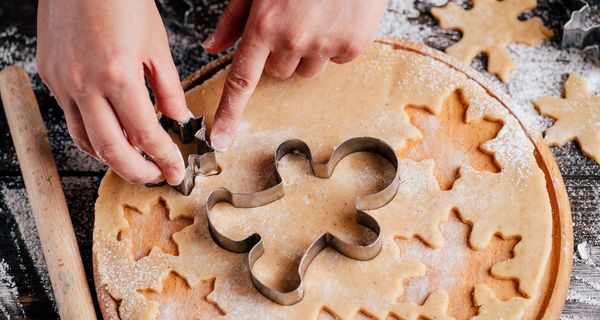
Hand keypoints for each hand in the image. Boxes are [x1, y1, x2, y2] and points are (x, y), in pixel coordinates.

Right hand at [37, 0, 190, 184]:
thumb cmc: (120, 0)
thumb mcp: (156, 44)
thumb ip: (168, 87)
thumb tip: (179, 118)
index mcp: (118, 75)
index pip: (145, 134)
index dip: (163, 158)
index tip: (175, 170)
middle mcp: (85, 84)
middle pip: (111, 150)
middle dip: (136, 172)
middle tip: (155, 176)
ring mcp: (63, 82)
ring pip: (84, 140)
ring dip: (110, 158)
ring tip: (134, 160)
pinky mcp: (50, 76)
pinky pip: (71, 118)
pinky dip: (92, 134)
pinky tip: (110, 133)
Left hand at [203, 0, 387, 150]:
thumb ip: (235, 18)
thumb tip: (212, 46)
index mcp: (265, 25)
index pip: (241, 80)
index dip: (229, 113)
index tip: (220, 139)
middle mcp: (293, 40)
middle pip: (279, 72)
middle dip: (282, 53)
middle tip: (294, 20)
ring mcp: (325, 45)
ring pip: (308, 70)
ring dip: (309, 51)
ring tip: (319, 15)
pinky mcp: (353, 46)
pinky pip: (336, 60)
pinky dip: (336, 43)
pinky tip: (338, 16)